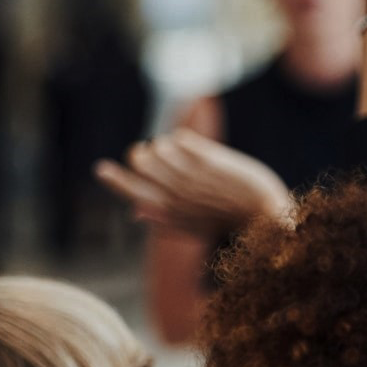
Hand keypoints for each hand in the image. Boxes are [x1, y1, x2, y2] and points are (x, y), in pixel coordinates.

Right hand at [95, 130, 294, 239]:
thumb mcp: (191, 228)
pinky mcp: (209, 159)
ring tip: (174, 153)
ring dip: (164, 146)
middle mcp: (176, 194)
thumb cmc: (229, 223)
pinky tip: (188, 147)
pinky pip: (179, 138)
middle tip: (151, 155)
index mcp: (168, 213)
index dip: (113, 180)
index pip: (131, 192)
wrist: (266, 218)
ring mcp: (192, 176)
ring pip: (159, 147)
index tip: (101, 168)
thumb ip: (162, 219)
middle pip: (141, 162)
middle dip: (143, 154)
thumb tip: (136, 214)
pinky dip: (181, 140)